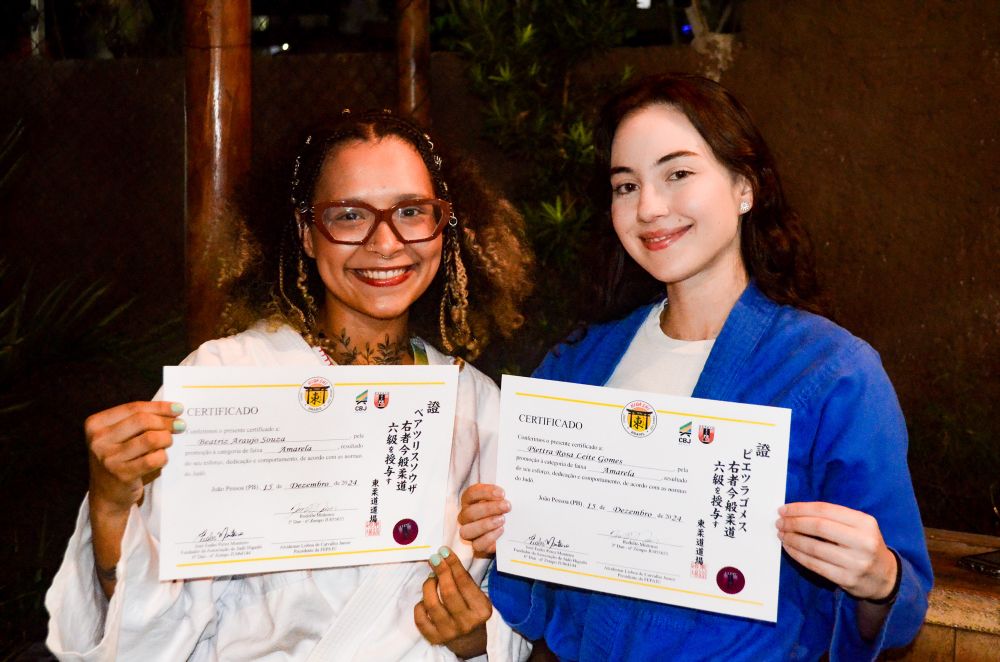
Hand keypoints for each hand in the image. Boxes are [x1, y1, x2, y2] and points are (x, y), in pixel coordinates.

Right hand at [85, 401, 183, 514]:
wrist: (106, 496)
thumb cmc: (119, 459)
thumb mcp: (119, 437)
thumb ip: (139, 421)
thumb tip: (174, 410)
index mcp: (95, 424)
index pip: (133, 408)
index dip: (159, 407)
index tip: (178, 408)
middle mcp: (98, 440)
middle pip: (142, 420)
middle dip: (165, 422)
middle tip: (179, 426)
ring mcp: (108, 458)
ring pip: (150, 439)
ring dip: (166, 439)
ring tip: (169, 442)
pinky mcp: (121, 475)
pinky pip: (153, 459)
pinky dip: (162, 457)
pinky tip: (162, 458)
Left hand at [414, 546, 491, 653]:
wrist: (470, 641)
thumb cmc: (472, 611)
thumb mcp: (476, 596)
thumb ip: (463, 579)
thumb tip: (443, 555)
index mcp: (481, 610)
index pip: (464, 582)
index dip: (453, 564)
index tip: (443, 551)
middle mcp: (467, 622)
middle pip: (448, 592)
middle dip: (440, 571)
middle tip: (434, 559)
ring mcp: (450, 632)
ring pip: (432, 604)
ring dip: (428, 586)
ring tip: (431, 579)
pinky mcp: (435, 639)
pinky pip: (421, 619)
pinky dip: (420, 606)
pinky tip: (424, 600)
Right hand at [457, 483, 509, 554]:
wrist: (506, 531)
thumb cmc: (502, 510)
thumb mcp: (502, 500)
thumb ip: (503, 496)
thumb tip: (515, 492)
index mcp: (469, 501)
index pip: (471, 493)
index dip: (485, 492)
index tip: (502, 493)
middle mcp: (465, 516)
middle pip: (470, 512)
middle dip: (489, 508)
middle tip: (507, 506)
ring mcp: (469, 532)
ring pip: (468, 530)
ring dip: (485, 524)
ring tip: (503, 520)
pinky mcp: (476, 545)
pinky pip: (477, 544)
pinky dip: (489, 538)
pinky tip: (501, 530)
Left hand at [776, 501, 897, 600]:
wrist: (885, 577)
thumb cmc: (864, 544)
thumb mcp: (859, 526)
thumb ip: (834, 517)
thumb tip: (796, 511)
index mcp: (865, 523)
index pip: (825, 510)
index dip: (801, 509)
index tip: (784, 509)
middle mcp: (863, 542)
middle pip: (818, 527)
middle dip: (794, 523)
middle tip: (779, 522)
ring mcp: (855, 562)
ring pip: (814, 547)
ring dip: (792, 539)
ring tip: (782, 534)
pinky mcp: (846, 579)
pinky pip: (814, 565)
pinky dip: (797, 555)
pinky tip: (789, 548)